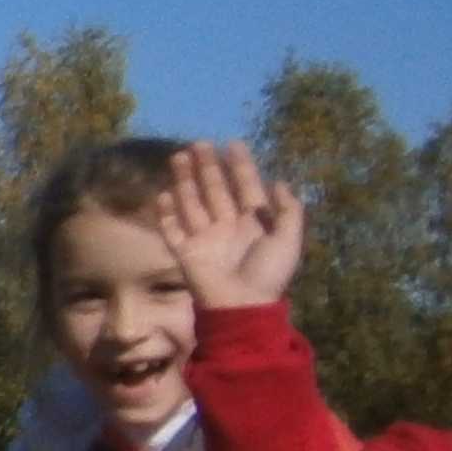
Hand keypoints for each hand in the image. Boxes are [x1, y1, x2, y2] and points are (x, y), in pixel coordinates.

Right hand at [154, 143, 305, 311]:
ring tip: (178, 157)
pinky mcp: (186, 253)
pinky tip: (162, 195)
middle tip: (199, 144)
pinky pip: (173, 230)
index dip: (240, 166)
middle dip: (207, 167)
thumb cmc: (268, 274)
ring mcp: (205, 239)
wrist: (242, 307)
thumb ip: (288, 210)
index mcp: (253, 222)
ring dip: (185, 181)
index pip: (245, 187)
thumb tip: (279, 181)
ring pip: (192, 203)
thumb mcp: (289, 240)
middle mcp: (227, 226)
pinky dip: (166, 214)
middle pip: (215, 190)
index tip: (233, 144)